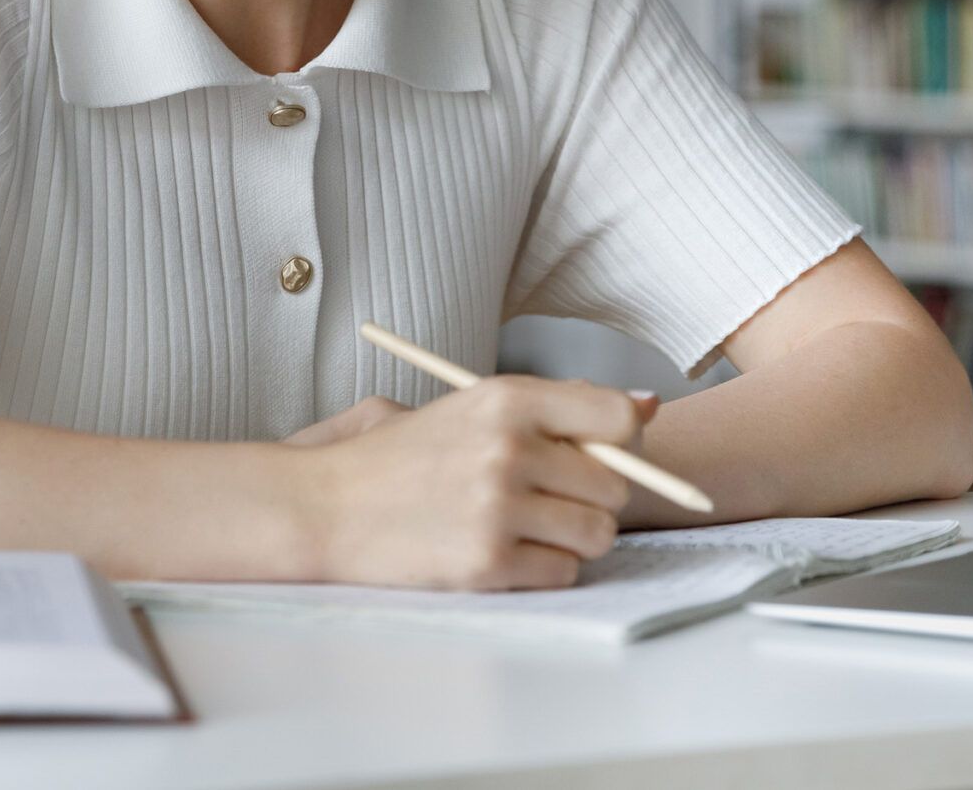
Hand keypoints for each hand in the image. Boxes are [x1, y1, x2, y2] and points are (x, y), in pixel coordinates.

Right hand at [299, 376, 662, 590]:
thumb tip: (648, 406)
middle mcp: (509, 450)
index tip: (601, 452)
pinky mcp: (487, 564)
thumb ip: (559, 405)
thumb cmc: (401, 456)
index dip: (622, 440)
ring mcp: (498, 510)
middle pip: (614, 486)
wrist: (324, 506)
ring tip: (527, 527)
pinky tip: (503, 552)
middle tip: (548, 497)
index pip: (617, 418)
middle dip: (592, 497)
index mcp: (506, 399)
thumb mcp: (472, 407)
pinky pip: (562, 573)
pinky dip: (543, 569)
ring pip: (596, 534)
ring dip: (573, 537)